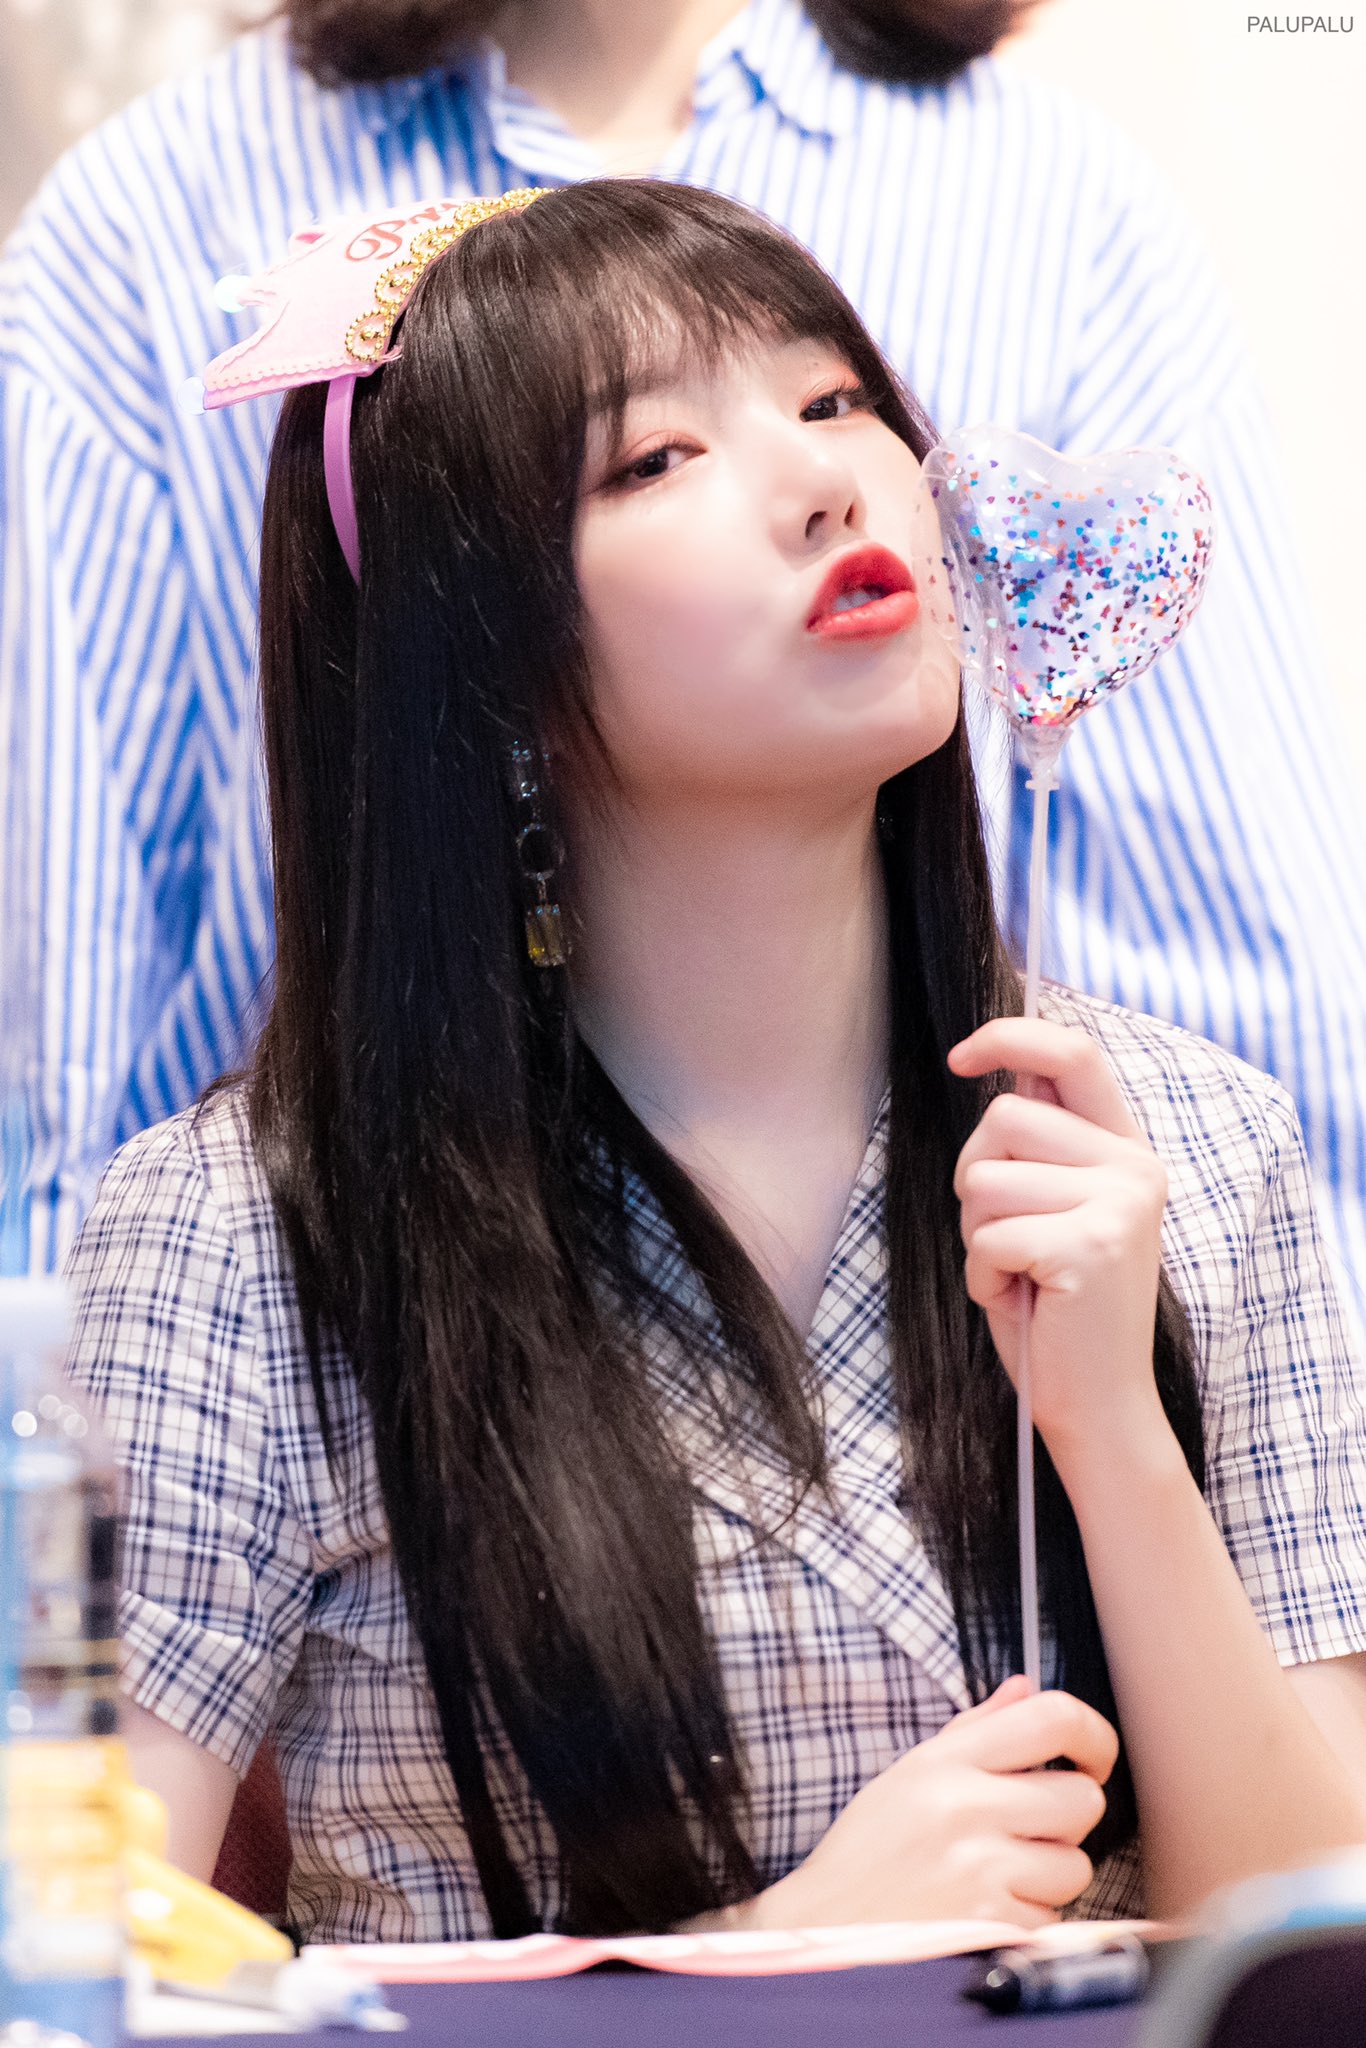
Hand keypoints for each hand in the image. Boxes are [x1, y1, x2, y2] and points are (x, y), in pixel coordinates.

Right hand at [738, 1679, 1117, 1930]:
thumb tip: (1025, 1688)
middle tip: (1027, 1829)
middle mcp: (966, 1808)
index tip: (1091, 1755)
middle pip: (1083, 1798)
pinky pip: (1053, 1918)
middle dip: (1065, 1818)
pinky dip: (1029, 1920)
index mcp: (946, 1761)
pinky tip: (984, 1911)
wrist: (826, 1928)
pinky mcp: (991, 1926)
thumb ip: (975, 1729)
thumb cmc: (870, 1851)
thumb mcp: (910, 1774)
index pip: (1052, 1718)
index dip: (1093, 1734)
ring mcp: (980, 1870)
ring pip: (1076, 1866)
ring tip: (996, 1876)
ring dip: (1048, 1876)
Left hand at [948, 1018, 1170, 1464]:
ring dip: (977, 1234)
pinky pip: (988, 1236)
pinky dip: (983, 1275)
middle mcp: (1135, 1168)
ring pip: (983, 1178)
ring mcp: (1119, 1204)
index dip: (1010, 1037)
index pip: (1073, 1055)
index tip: (959, 1057)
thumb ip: (1043, 1146)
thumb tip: (1005, 1073)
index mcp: (1128, 1151)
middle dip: (973, 1179)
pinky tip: (1022, 1300)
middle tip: (1005, 1240)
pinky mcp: (1091, 1245)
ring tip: (1020, 1274)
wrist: (1099, 1405)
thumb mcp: (1052, 1212)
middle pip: (1001, 1118)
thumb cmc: (1057, 1309)